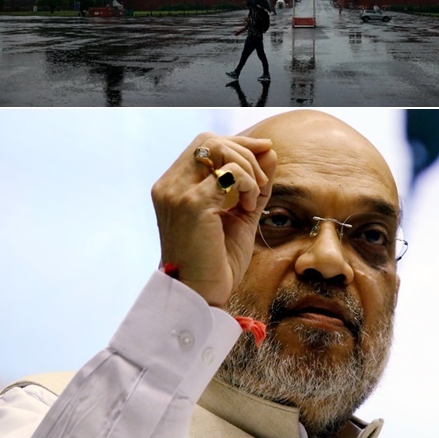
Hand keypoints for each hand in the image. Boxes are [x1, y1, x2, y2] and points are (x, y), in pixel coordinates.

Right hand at [151, 134, 276, 307]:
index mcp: (172, 187)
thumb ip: (252, 185)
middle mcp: (168, 185)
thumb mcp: (238, 216)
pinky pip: (228, 174)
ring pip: (218, 150)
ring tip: (252, 196)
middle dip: (243, 151)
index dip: (237, 143)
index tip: (265, 152)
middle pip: (209, 141)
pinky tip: (246, 205)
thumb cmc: (214, 262)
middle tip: (260, 180)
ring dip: (247, 168)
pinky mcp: (191, 204)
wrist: (198, 296)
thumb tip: (270, 151)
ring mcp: (176, 193)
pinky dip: (246, 183)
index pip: (204, 144)